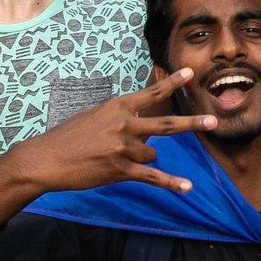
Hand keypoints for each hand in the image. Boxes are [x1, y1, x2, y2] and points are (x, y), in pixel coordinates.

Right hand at [2, 69, 216, 194]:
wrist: (46, 159)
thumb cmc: (66, 137)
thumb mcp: (92, 115)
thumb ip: (117, 116)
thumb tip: (137, 121)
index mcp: (117, 108)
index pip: (150, 94)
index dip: (172, 84)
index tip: (191, 74)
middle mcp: (124, 125)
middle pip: (166, 125)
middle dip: (192, 124)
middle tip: (213, 121)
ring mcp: (123, 148)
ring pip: (152, 155)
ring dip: (142, 159)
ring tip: (116, 159)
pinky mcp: (120, 170)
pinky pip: (151, 176)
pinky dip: (170, 183)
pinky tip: (187, 187)